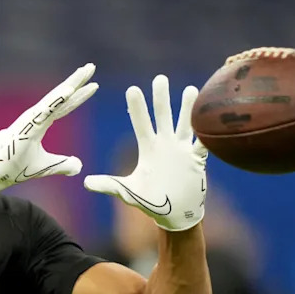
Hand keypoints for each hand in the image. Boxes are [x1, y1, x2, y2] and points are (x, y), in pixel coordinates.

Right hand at [0, 64, 97, 192]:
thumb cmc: (13, 167)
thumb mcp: (45, 167)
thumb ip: (62, 164)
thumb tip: (79, 165)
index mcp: (40, 123)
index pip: (64, 107)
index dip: (79, 96)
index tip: (94, 84)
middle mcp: (36, 117)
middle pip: (61, 97)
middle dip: (77, 81)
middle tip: (91, 66)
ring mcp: (30, 119)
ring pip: (54, 99)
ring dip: (69, 85)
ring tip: (84, 72)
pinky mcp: (26, 125)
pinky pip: (45, 110)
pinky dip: (57, 100)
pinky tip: (70, 91)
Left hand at [84, 75, 207, 230]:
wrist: (174, 215)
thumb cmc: (151, 202)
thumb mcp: (128, 193)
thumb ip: (109, 185)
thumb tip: (85, 182)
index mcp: (149, 149)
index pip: (141, 123)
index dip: (137, 107)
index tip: (132, 89)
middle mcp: (165, 145)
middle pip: (163, 116)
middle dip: (162, 98)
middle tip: (159, 78)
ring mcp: (182, 151)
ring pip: (185, 124)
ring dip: (187, 108)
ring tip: (190, 89)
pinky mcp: (197, 161)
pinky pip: (203, 144)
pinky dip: (206, 134)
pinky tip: (209, 119)